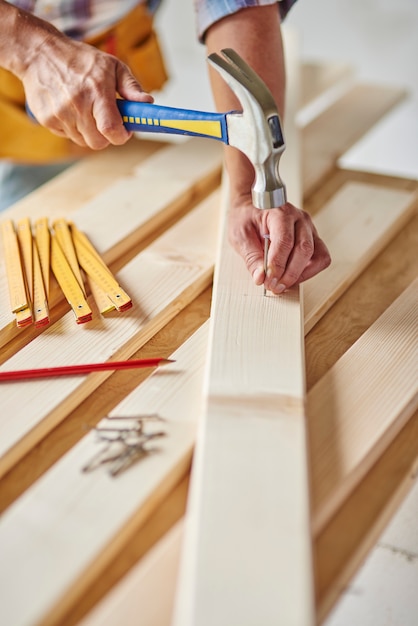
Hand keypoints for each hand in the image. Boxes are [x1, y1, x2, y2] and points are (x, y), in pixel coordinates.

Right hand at [18, 20, 152, 149]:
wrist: (39, 53)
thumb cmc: (81, 60)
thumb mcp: (111, 66)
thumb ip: (131, 87)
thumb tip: (148, 103)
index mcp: (97, 91)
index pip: (111, 130)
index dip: (121, 136)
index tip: (124, 131)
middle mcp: (77, 104)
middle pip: (98, 142)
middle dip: (106, 135)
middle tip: (105, 120)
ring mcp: (60, 113)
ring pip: (83, 141)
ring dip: (89, 131)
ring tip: (86, 110)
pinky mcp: (47, 119)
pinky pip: (68, 136)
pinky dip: (73, 128)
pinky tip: (70, 108)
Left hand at [228, 195, 330, 292]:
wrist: (252, 206)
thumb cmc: (245, 217)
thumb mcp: (240, 235)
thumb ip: (251, 257)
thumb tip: (260, 278)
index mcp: (280, 212)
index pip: (285, 241)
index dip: (278, 265)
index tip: (268, 281)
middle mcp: (300, 219)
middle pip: (304, 249)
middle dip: (290, 274)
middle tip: (274, 287)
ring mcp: (309, 229)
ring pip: (317, 256)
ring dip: (301, 274)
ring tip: (282, 284)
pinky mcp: (313, 239)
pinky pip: (320, 259)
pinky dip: (308, 272)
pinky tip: (291, 276)